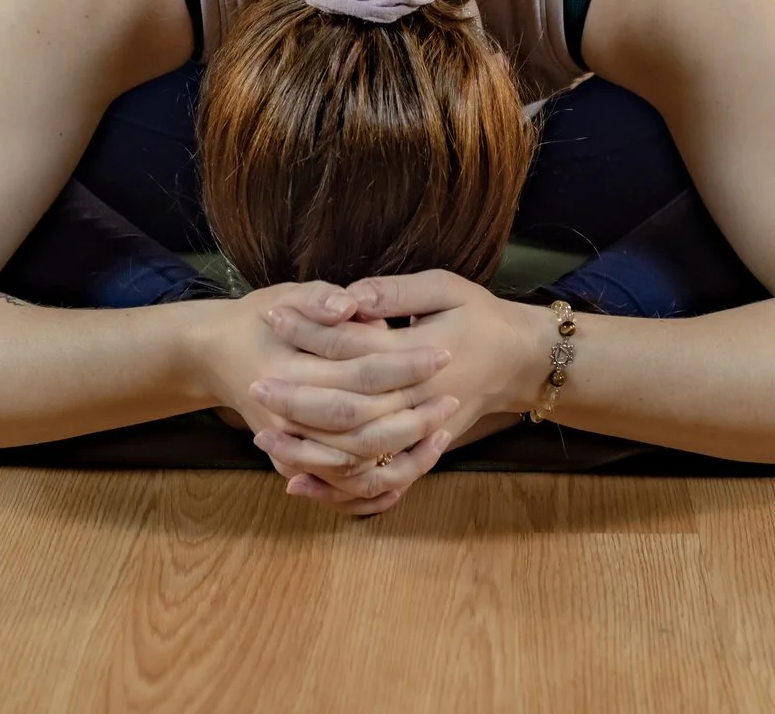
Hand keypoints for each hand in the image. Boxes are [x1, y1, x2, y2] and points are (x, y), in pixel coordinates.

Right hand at [192, 282, 454, 516]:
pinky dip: (378, 486)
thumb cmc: (260, 317)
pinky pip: (341, 488)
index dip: (405, 366)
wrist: (217, 353)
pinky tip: (411, 465)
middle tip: (452, 397)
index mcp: (288, 369)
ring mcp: (288, 446)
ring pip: (356, 466)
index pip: (360, 374)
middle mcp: (285, 417)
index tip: (442, 354)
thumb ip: (320, 298)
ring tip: (441, 429)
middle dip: (413, 414)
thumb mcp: (288, 294)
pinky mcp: (293, 464)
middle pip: (362, 426)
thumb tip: (350, 304)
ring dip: (403, 453)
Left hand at [252, 271, 551, 507]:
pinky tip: (298, 481)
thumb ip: (395, 293)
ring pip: (357, 453)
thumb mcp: (444, 288)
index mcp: (421, 355)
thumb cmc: (479, 317)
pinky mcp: (420, 454)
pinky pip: (375, 481)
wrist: (520, 362)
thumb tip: (348, 297)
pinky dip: (336, 487)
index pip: (352, 347)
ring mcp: (420, 433)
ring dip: (308, 449)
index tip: (272, 317)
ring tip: (264, 438)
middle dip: (297, 400)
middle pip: (348, 409)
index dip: (310, 332)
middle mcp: (419, 400)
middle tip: (254, 387)